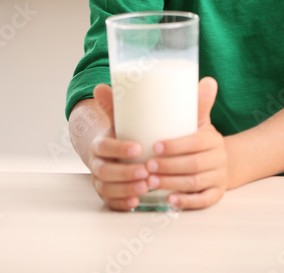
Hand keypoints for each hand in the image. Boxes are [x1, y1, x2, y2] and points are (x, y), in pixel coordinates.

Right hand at [88, 83, 149, 210]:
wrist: (114, 149)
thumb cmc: (129, 130)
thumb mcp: (131, 116)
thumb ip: (144, 101)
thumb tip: (186, 79)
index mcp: (101, 141)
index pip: (103, 145)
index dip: (118, 148)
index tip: (138, 148)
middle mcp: (97, 161)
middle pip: (104, 170)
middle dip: (125, 173)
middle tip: (147, 171)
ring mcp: (101, 179)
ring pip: (107, 187)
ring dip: (126, 189)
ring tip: (146, 187)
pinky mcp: (108, 193)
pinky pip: (110, 202)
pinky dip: (121, 203)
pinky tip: (136, 203)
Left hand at [145, 76, 227, 209]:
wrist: (226, 163)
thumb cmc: (199, 140)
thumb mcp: (197, 121)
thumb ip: (191, 102)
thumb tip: (197, 77)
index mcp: (212, 138)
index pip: (197, 141)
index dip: (177, 145)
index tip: (155, 145)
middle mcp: (218, 158)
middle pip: (195, 164)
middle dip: (169, 166)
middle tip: (146, 166)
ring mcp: (218, 178)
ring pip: (196, 183)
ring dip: (172, 183)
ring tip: (151, 182)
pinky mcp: (216, 195)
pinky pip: (204, 200)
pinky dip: (187, 201)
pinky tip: (170, 200)